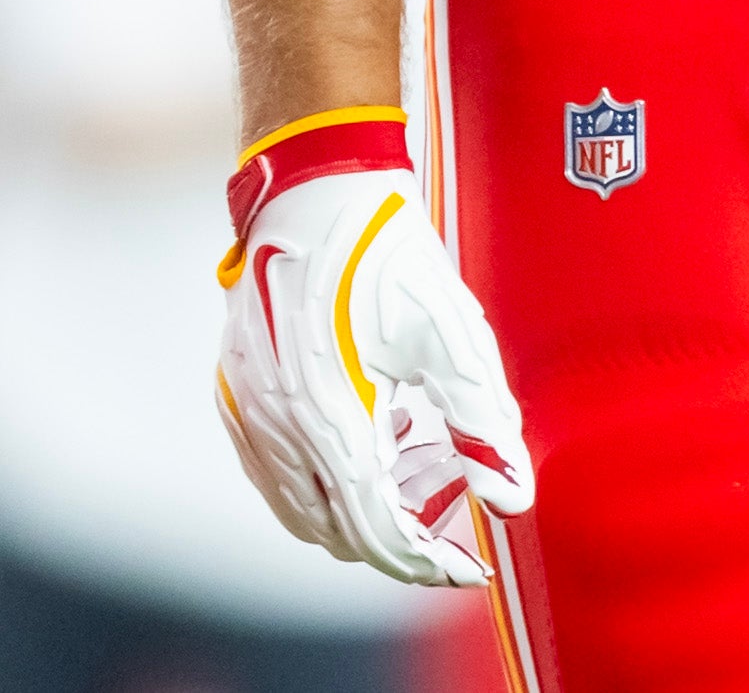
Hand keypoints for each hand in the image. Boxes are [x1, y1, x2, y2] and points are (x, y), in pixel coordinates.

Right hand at [214, 114, 532, 588]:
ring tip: (413, 464)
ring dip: (356, 508)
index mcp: (327, 411)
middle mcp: (275, 419)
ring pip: (299, 506)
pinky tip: (366, 436)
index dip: (427, 560)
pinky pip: (272, 469)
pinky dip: (319, 479)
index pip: (375, 528)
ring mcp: (247, 404)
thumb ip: (483, 420)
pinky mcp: (236, 385)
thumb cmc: (385, 250)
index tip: (469, 565)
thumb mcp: (451, 333)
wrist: (314, 183)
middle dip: (397, 534)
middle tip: (448, 506)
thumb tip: (512, 497)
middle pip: (336, 529)